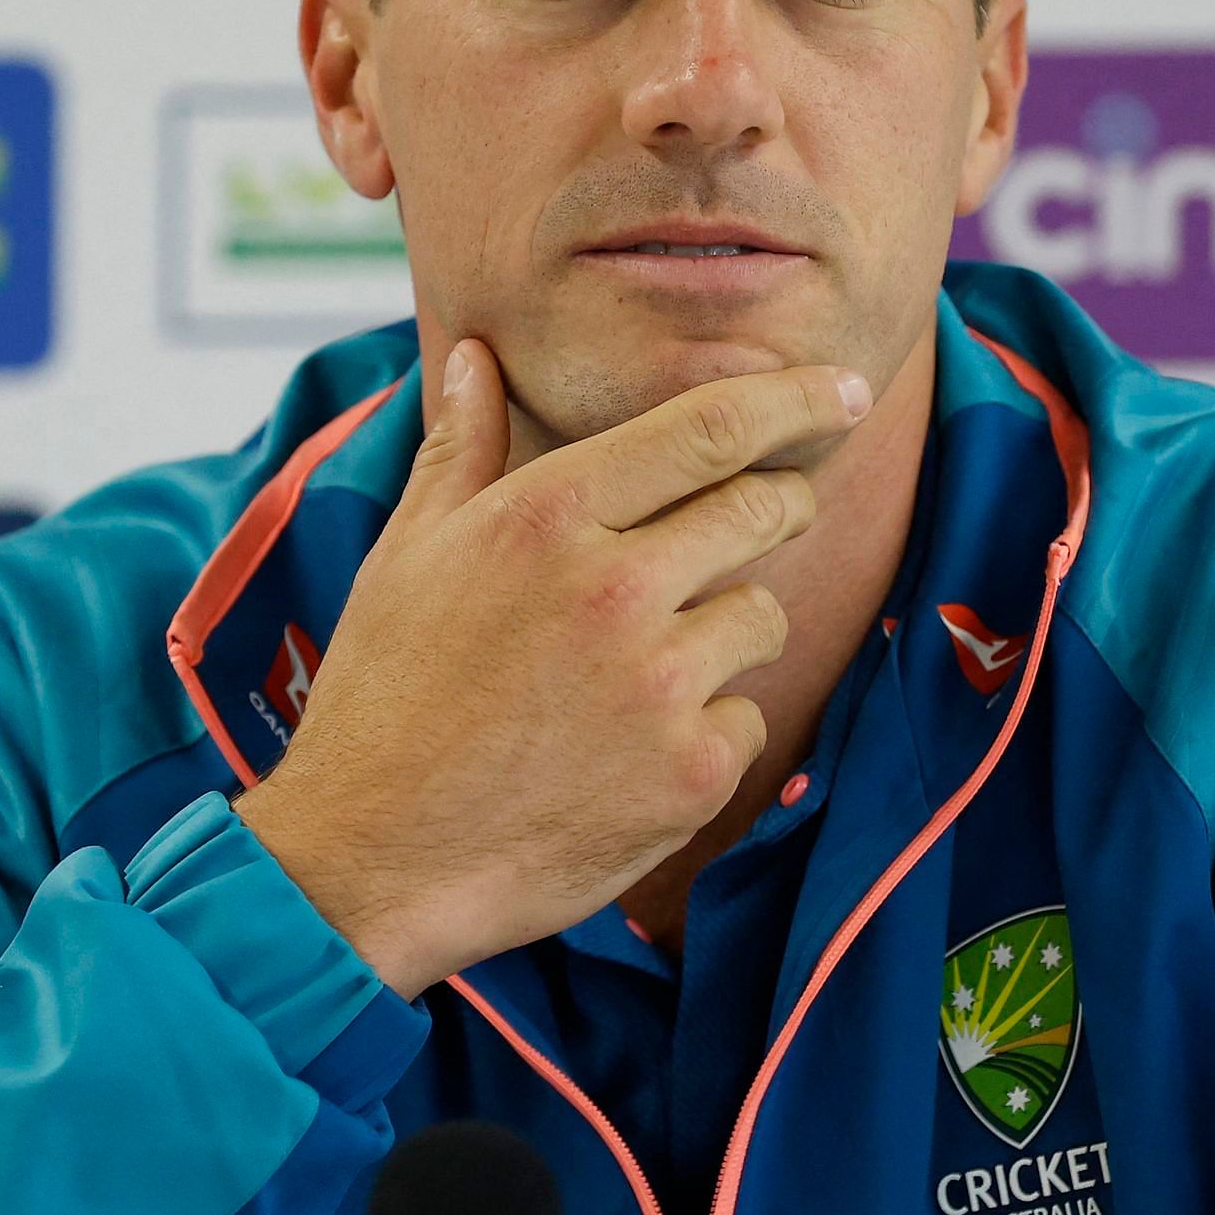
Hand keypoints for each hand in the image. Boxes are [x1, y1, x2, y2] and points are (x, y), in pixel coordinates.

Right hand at [234, 339, 871, 994]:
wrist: (370, 859)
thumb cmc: (385, 698)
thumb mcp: (409, 554)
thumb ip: (463, 447)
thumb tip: (476, 355)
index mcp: (547, 514)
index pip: (709, 427)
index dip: (796, 399)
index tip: (845, 391)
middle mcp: (614, 586)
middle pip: (763, 509)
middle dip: (780, 507)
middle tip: (765, 520)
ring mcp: (659, 683)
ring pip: (762, 617)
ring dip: (728, 632)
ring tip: (643, 672)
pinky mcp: (690, 773)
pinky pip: (746, 719)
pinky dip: (706, 733)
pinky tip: (630, 755)